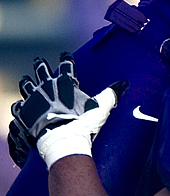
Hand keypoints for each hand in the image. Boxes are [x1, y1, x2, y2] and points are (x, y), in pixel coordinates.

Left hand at [11, 53, 126, 169]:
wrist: (63, 141)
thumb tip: (125, 83)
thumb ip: (112, 93)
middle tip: (39, 61)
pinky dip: (19, 105)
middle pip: (42, 71)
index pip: (66, 64)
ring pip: (27, 86)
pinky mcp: (24, 114)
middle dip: (41, 65)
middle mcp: (48, 87)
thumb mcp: (101, 106)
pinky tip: (19, 105)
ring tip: (25, 79)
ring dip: (26, 82)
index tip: (64, 54)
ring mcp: (34, 100)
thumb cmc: (83, 123)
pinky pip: (18, 106)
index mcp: (66, 82)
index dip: (66, 58)